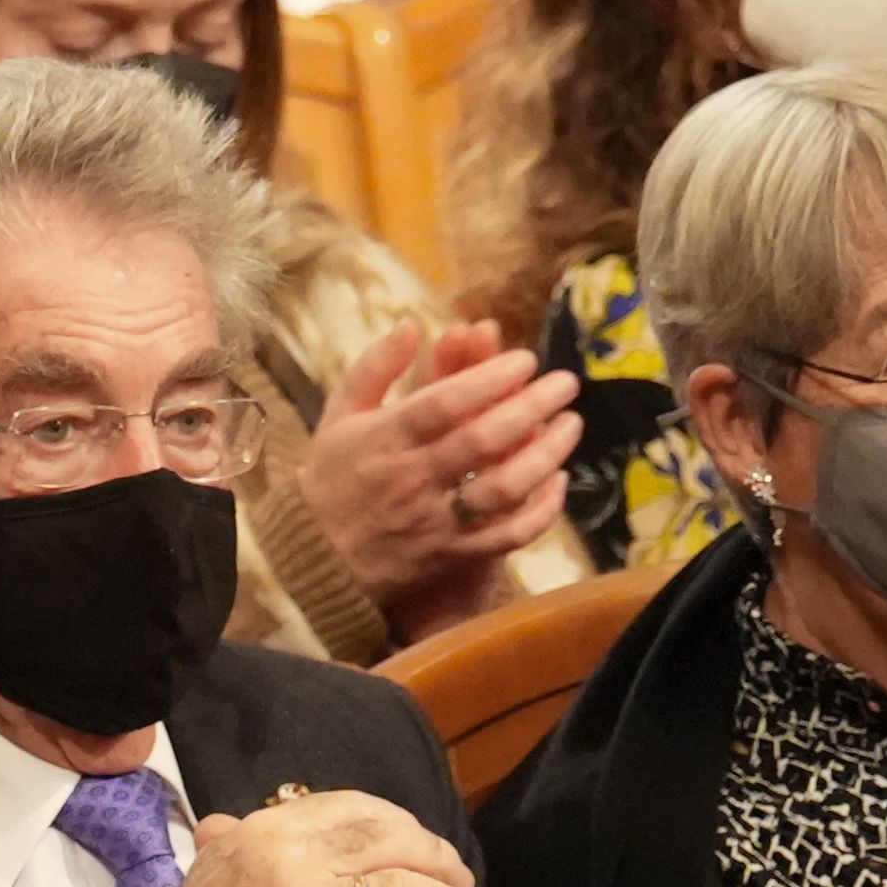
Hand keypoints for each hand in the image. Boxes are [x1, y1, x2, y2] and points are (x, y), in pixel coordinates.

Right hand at [125, 789, 496, 886]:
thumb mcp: (205, 876)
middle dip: (436, 859)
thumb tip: (225, 823)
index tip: (419, 842)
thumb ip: (228, 845)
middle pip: (389, 842)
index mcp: (266, 831)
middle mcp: (292, 855)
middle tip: (461, 878)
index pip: (351, 807)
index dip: (398, 822)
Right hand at [294, 318, 580, 640]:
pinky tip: (558, 480)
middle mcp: (411, 479)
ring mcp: (434, 521)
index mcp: (384, 439)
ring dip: (545, 454)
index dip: (488, 378)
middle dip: (531, 406)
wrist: (316, 561)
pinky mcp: (450, 556)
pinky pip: (506, 536)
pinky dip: (540, 511)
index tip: (525, 359)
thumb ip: (374, 368)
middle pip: (481, 440)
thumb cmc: (333, 479)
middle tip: (565, 383)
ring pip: (501, 488)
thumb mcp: (338, 416)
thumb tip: (412, 324)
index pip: (442, 403)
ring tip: (571, 424)